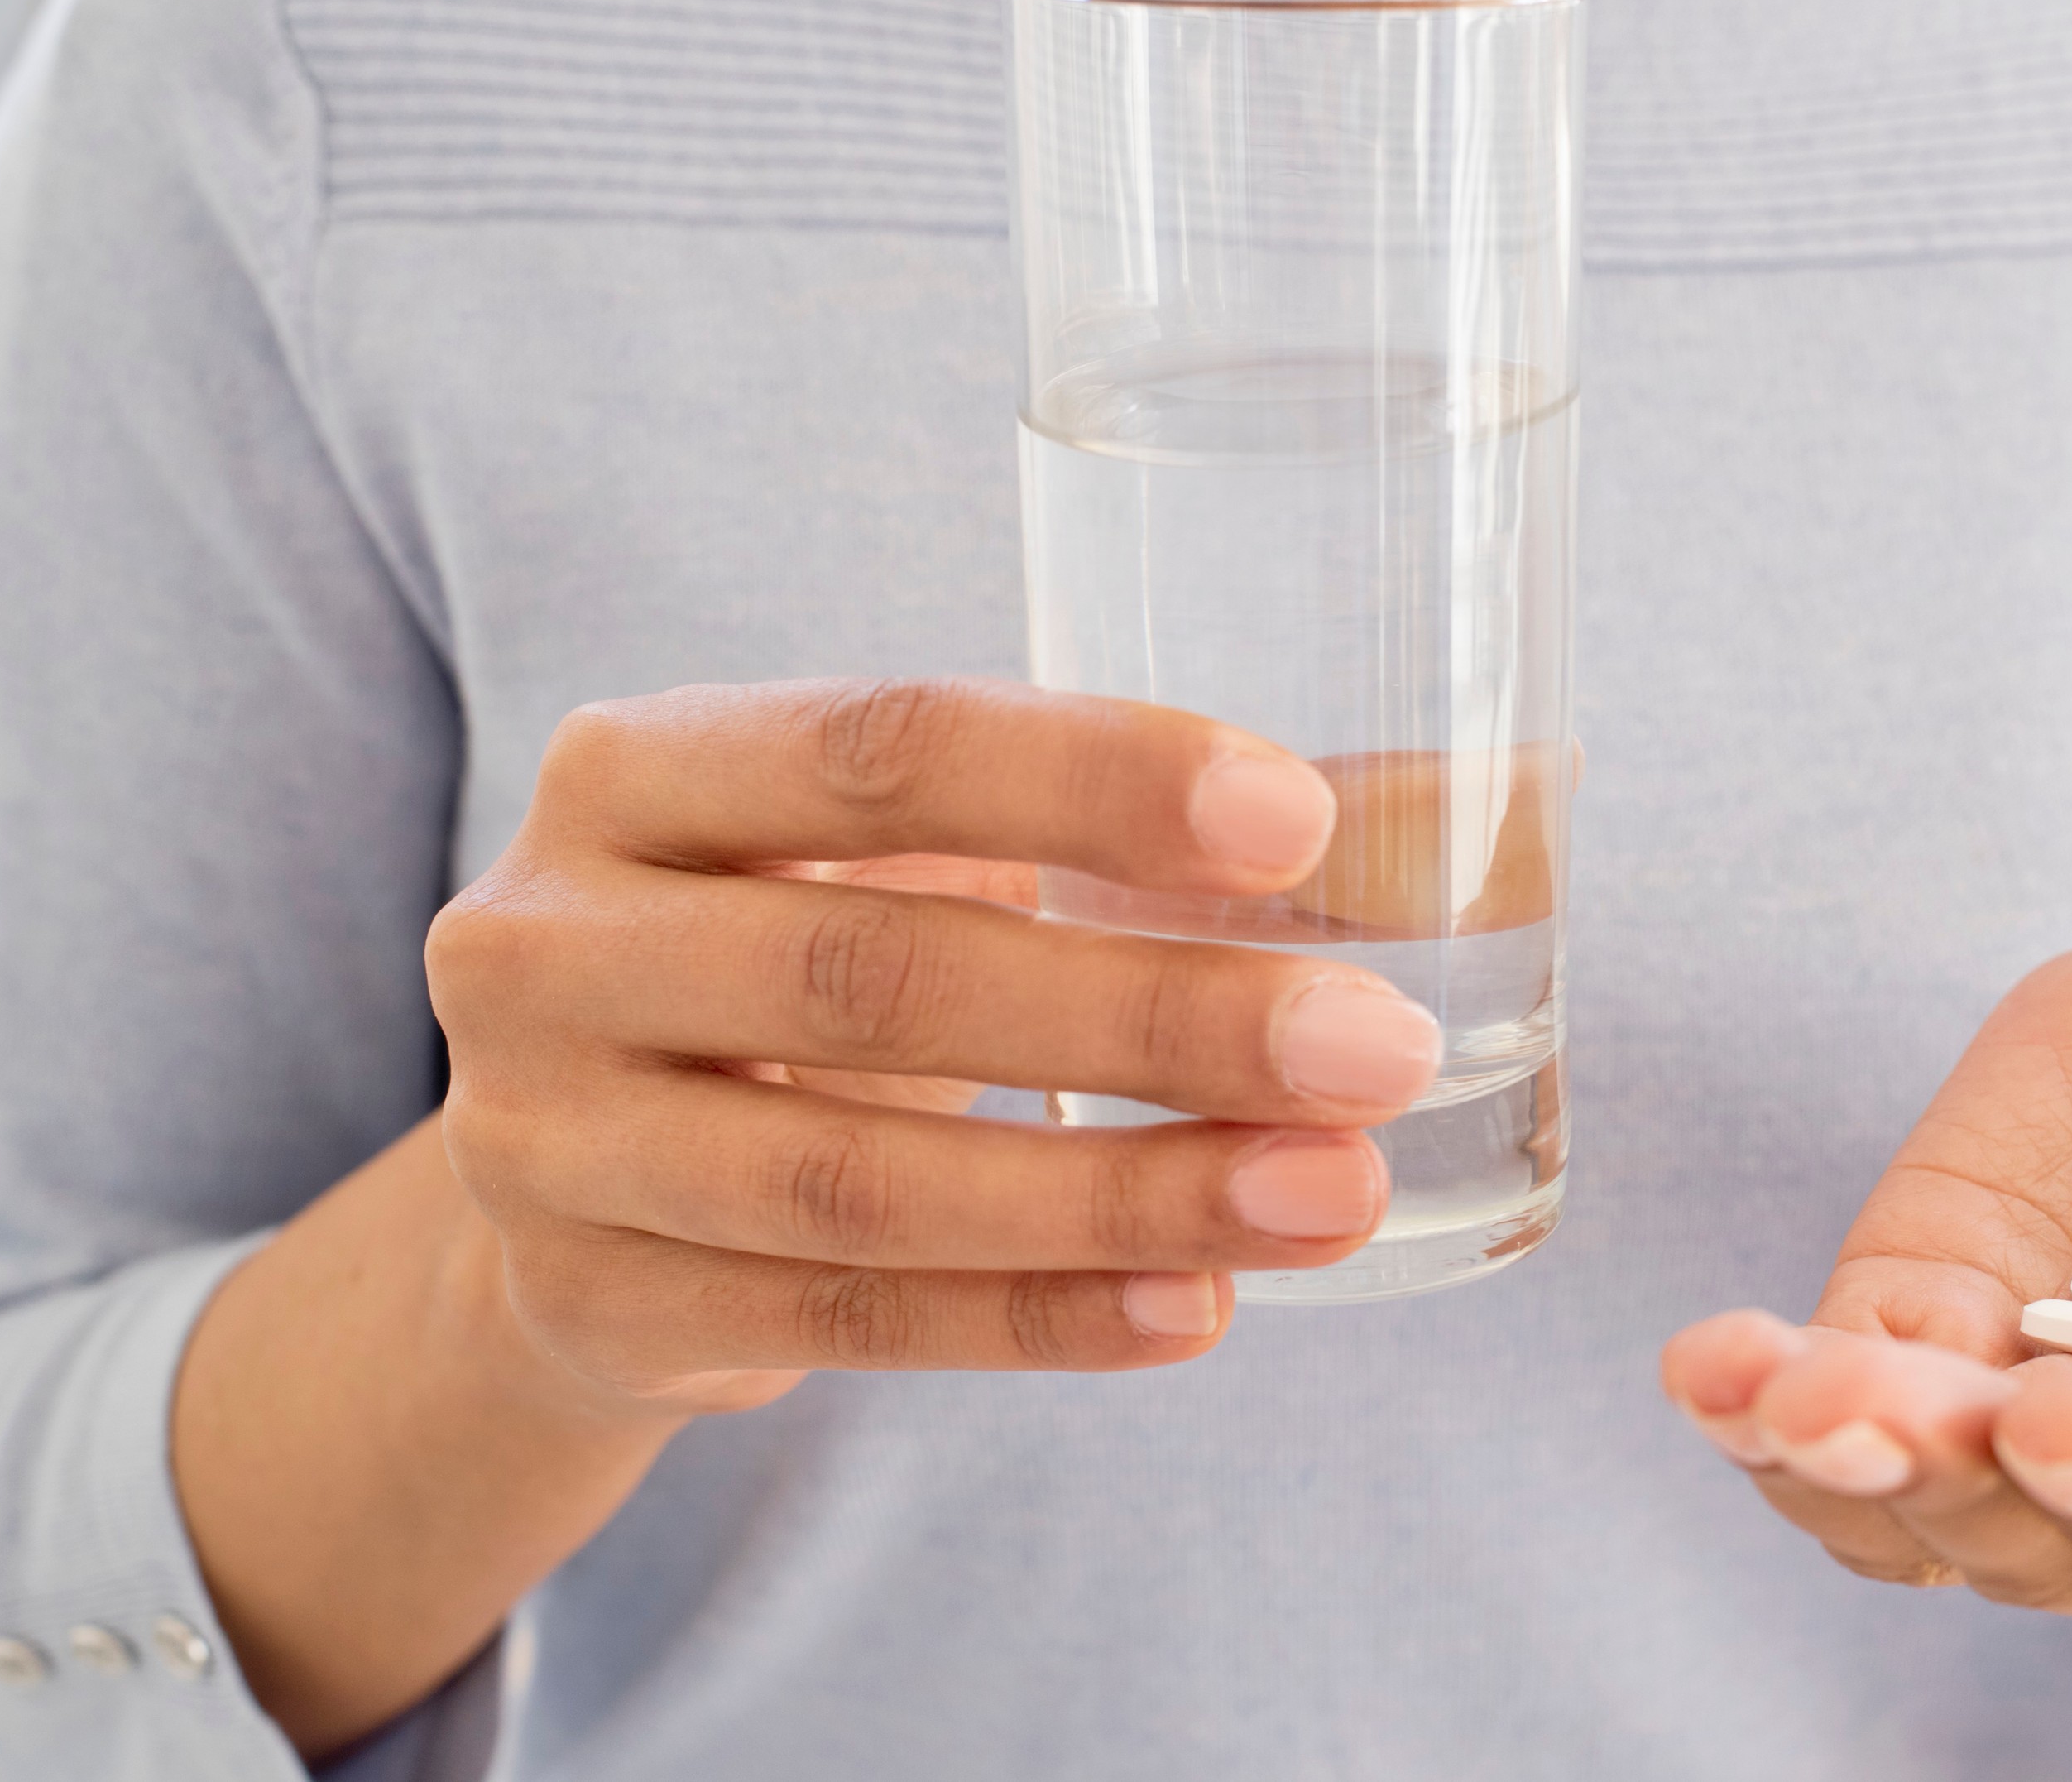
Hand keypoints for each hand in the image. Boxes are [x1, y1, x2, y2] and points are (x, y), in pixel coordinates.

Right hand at [425, 678, 1443, 1417]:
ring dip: (1122, 1197)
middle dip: (1153, 1016)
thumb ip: (1167, 825)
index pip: (876, 746)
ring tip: (1335, 1192)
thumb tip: (1527, 786)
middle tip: (1380, 1046)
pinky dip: (1035, 1321)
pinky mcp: (591, 1300)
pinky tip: (1199, 1312)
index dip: (1087, 777)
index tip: (1299, 819)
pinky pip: (844, 1325)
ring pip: (860, 1184)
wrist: (570, 1149)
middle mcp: (552, 938)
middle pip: (878, 974)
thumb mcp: (922, 851)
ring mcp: (544, 1136)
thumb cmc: (804, 944)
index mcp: (643, 765)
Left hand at [1661, 915, 2071, 1630]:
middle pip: (2040, 1536)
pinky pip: (1825, 1401)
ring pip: (1908, 1499)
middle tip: (1878, 1405)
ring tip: (1762, 1387)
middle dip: (1954, 1478)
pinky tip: (1709, 1363)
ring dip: (1827, 1459)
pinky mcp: (1922, 1312)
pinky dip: (1757, 1400)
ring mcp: (2020, 1401)